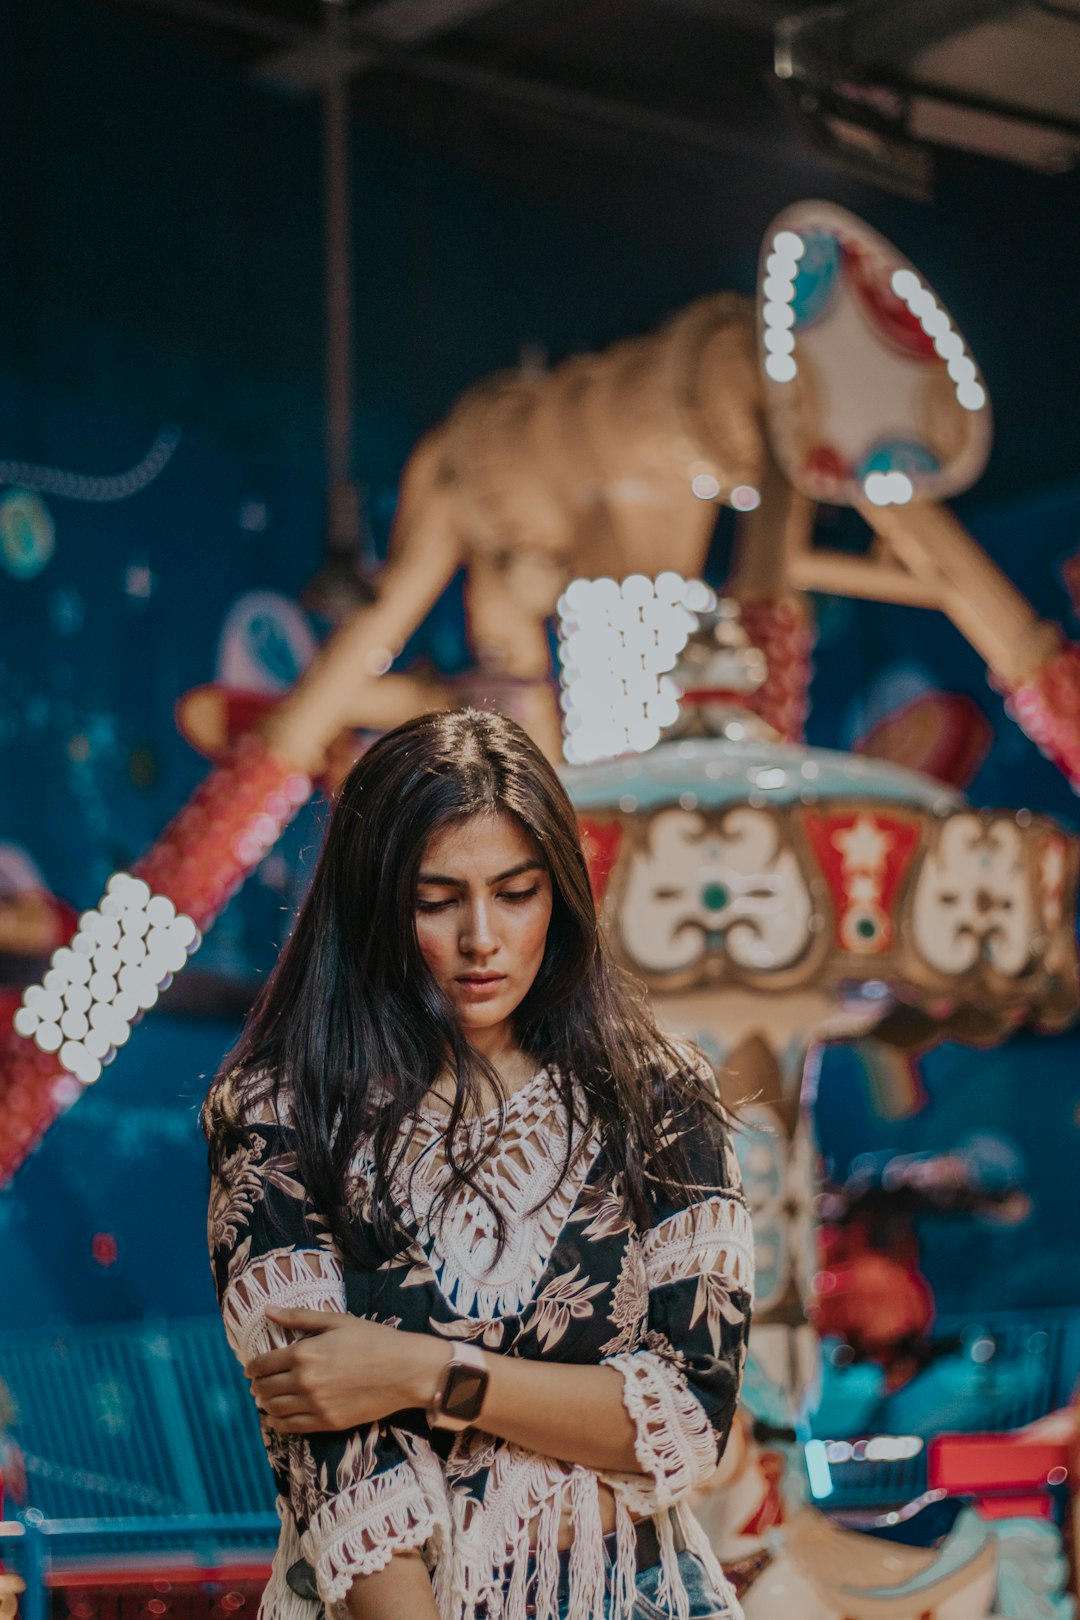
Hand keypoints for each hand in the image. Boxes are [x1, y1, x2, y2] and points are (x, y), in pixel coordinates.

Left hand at [246, 1308, 444, 1432]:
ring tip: (265, 1399)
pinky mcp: (327, 1423)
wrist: (404, 1370)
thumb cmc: (373, 1339)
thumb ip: (299, 1317)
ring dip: (264, 1404)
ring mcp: (316, 1405)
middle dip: (257, 1385)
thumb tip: (268, 1310)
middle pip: (266, 1388)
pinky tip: (275, 1419)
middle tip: (257, 1383)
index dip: (253, 1367)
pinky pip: (291, 1427)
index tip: (251, 1368)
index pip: (263, 1364)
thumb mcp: (337, 1321)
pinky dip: (277, 1423)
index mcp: (304, 1353)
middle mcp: (305, 1381)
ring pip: (274, 1409)